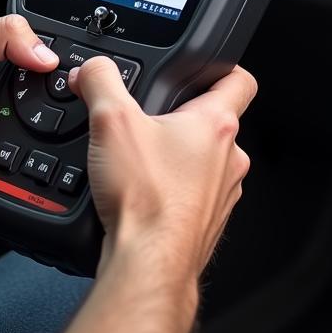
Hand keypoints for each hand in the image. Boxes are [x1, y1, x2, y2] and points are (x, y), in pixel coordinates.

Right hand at [68, 58, 256, 279]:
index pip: (239, 79)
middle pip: (215, 122)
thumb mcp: (111, 120)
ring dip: (178, 158)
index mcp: (216, 124)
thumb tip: (92, 68)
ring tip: (141, 161)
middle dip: (182, 118)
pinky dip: (173, 191)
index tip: (208, 66)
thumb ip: (101, 81)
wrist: (148, 265)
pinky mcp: (206, 223)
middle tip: (150, 120)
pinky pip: (194, 196)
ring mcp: (222, 195)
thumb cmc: (145, 200)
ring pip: (205, 163)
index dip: (223, 67)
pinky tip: (143, 195)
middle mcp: (229, 159)